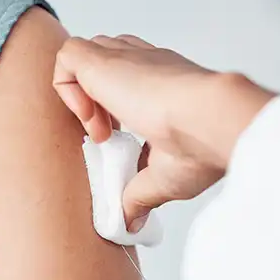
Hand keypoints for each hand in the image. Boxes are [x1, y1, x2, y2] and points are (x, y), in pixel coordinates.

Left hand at [53, 35, 274, 229]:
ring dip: (81, 96)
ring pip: (84, 57)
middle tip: (108, 137)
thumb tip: (131, 223)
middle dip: (95, 100)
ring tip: (100, 132)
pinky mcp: (104, 59)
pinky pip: (67, 58)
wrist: (212, 122)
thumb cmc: (202, 146)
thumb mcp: (164, 177)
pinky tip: (89, 121)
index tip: (120, 140)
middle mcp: (145, 64)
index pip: (130, 81)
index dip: (114, 109)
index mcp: (164, 85)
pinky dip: (67, 89)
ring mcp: (126, 58)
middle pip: (105, 63)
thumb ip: (140, 195)